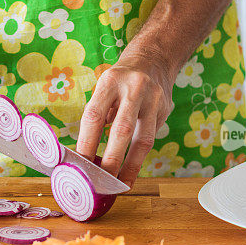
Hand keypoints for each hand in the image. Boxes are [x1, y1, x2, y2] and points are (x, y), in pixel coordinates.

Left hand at [76, 55, 173, 186]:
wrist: (153, 59)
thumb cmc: (119, 81)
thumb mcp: (103, 89)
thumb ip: (97, 116)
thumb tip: (85, 154)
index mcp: (110, 81)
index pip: (94, 116)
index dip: (86, 143)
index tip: (80, 164)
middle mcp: (133, 88)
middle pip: (121, 129)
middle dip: (111, 159)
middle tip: (101, 181)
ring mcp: (154, 99)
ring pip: (143, 138)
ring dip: (131, 165)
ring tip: (120, 184)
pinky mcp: (165, 110)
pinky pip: (152, 137)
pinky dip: (140, 157)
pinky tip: (131, 171)